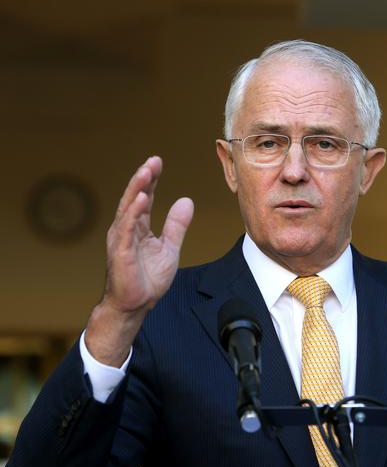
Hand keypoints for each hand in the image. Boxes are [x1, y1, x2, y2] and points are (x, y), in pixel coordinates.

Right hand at [85, 156, 193, 365]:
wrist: (136, 305)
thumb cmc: (148, 279)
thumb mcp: (170, 248)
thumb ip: (176, 226)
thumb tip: (186, 201)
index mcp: (138, 227)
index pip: (144, 198)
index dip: (151, 180)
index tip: (157, 162)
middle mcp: (126, 229)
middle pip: (134, 198)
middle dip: (143, 178)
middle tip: (153, 160)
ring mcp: (121, 240)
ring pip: (128, 209)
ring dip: (137, 189)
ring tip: (146, 171)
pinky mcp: (120, 252)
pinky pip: (126, 229)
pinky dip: (133, 212)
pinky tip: (142, 199)